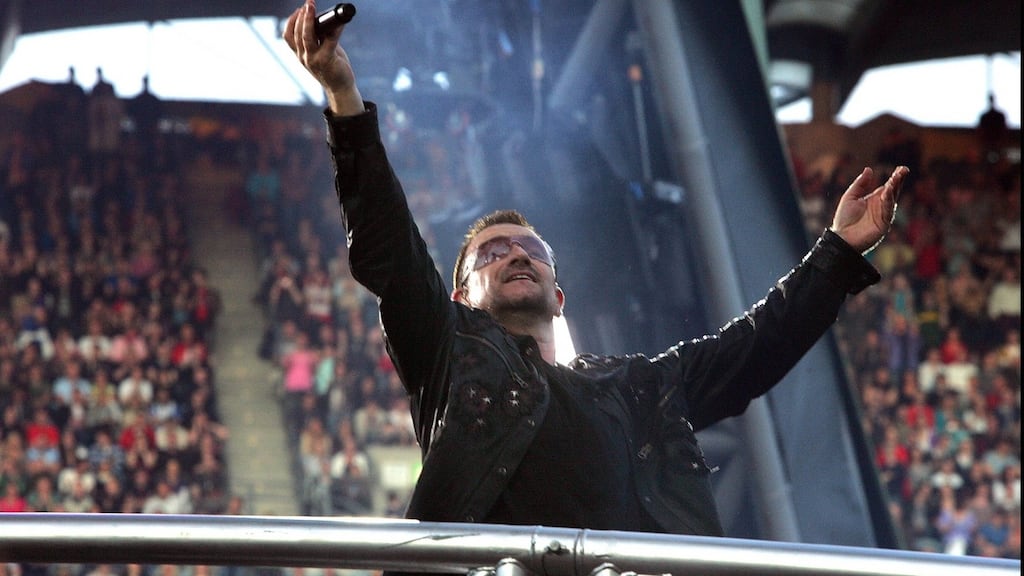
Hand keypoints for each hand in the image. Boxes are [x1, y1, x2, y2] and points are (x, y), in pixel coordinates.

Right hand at [283, 0, 363, 115]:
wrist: (341, 88)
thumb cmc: (333, 68)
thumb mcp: (321, 52)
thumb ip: (319, 38)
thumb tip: (323, 21)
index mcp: (300, 55)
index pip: (288, 36)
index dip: (291, 21)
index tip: (299, 9)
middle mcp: (303, 58)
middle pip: (297, 34)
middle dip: (301, 16)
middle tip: (308, 4)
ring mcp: (313, 60)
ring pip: (307, 37)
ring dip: (308, 20)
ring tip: (312, 7)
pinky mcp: (327, 60)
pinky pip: (330, 40)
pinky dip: (335, 28)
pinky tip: (340, 21)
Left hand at [830, 165, 907, 252]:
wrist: (842, 238)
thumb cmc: (844, 219)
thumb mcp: (850, 197)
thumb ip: (860, 184)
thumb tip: (869, 169)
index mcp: (875, 199)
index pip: (888, 186)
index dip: (895, 178)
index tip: (901, 168)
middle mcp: (881, 206)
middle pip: (894, 191)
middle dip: (899, 181)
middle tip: (903, 170)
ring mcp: (884, 215)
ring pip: (892, 199)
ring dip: (895, 188)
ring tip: (896, 177)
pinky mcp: (884, 224)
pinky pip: (888, 211)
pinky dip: (888, 201)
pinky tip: (888, 191)